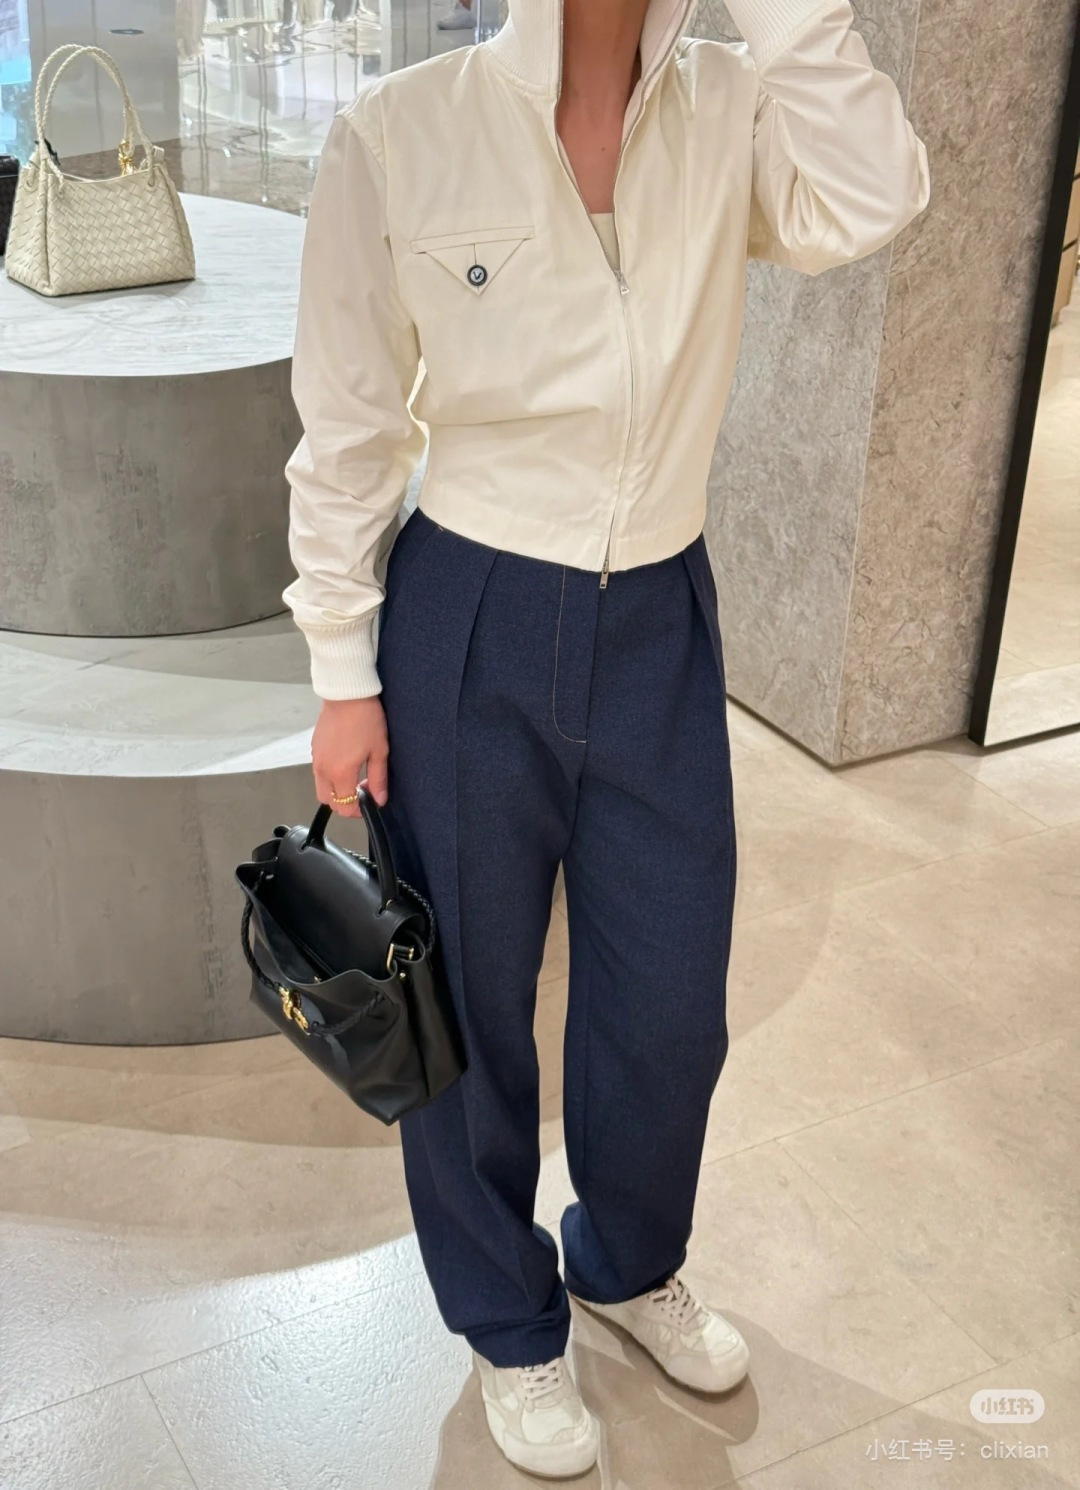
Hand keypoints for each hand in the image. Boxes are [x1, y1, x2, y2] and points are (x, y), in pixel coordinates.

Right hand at [311, 696, 388, 816]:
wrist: (347, 694)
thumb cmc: (365, 718)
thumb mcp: (379, 751)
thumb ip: (378, 779)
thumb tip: (379, 799)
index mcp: (340, 773)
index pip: (344, 807)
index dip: (358, 810)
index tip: (369, 801)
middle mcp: (323, 769)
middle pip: (328, 801)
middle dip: (344, 803)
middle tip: (362, 792)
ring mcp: (316, 758)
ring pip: (321, 787)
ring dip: (336, 789)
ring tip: (355, 775)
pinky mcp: (314, 748)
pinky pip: (319, 771)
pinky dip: (330, 775)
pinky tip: (346, 761)